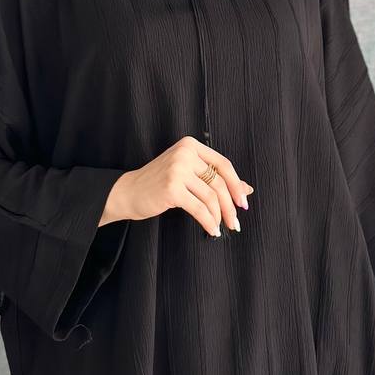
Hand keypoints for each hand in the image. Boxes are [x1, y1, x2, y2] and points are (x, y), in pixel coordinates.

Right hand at [107, 136, 253, 237]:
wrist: (127, 192)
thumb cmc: (158, 183)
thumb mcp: (187, 174)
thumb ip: (214, 178)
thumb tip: (247, 190)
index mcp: (190, 145)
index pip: (223, 164)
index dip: (236, 185)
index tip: (243, 202)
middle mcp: (184, 153)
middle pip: (219, 182)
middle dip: (230, 205)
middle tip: (235, 222)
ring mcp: (177, 170)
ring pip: (211, 196)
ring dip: (219, 216)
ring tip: (221, 227)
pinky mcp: (171, 188)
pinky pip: (199, 208)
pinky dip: (208, 222)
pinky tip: (211, 230)